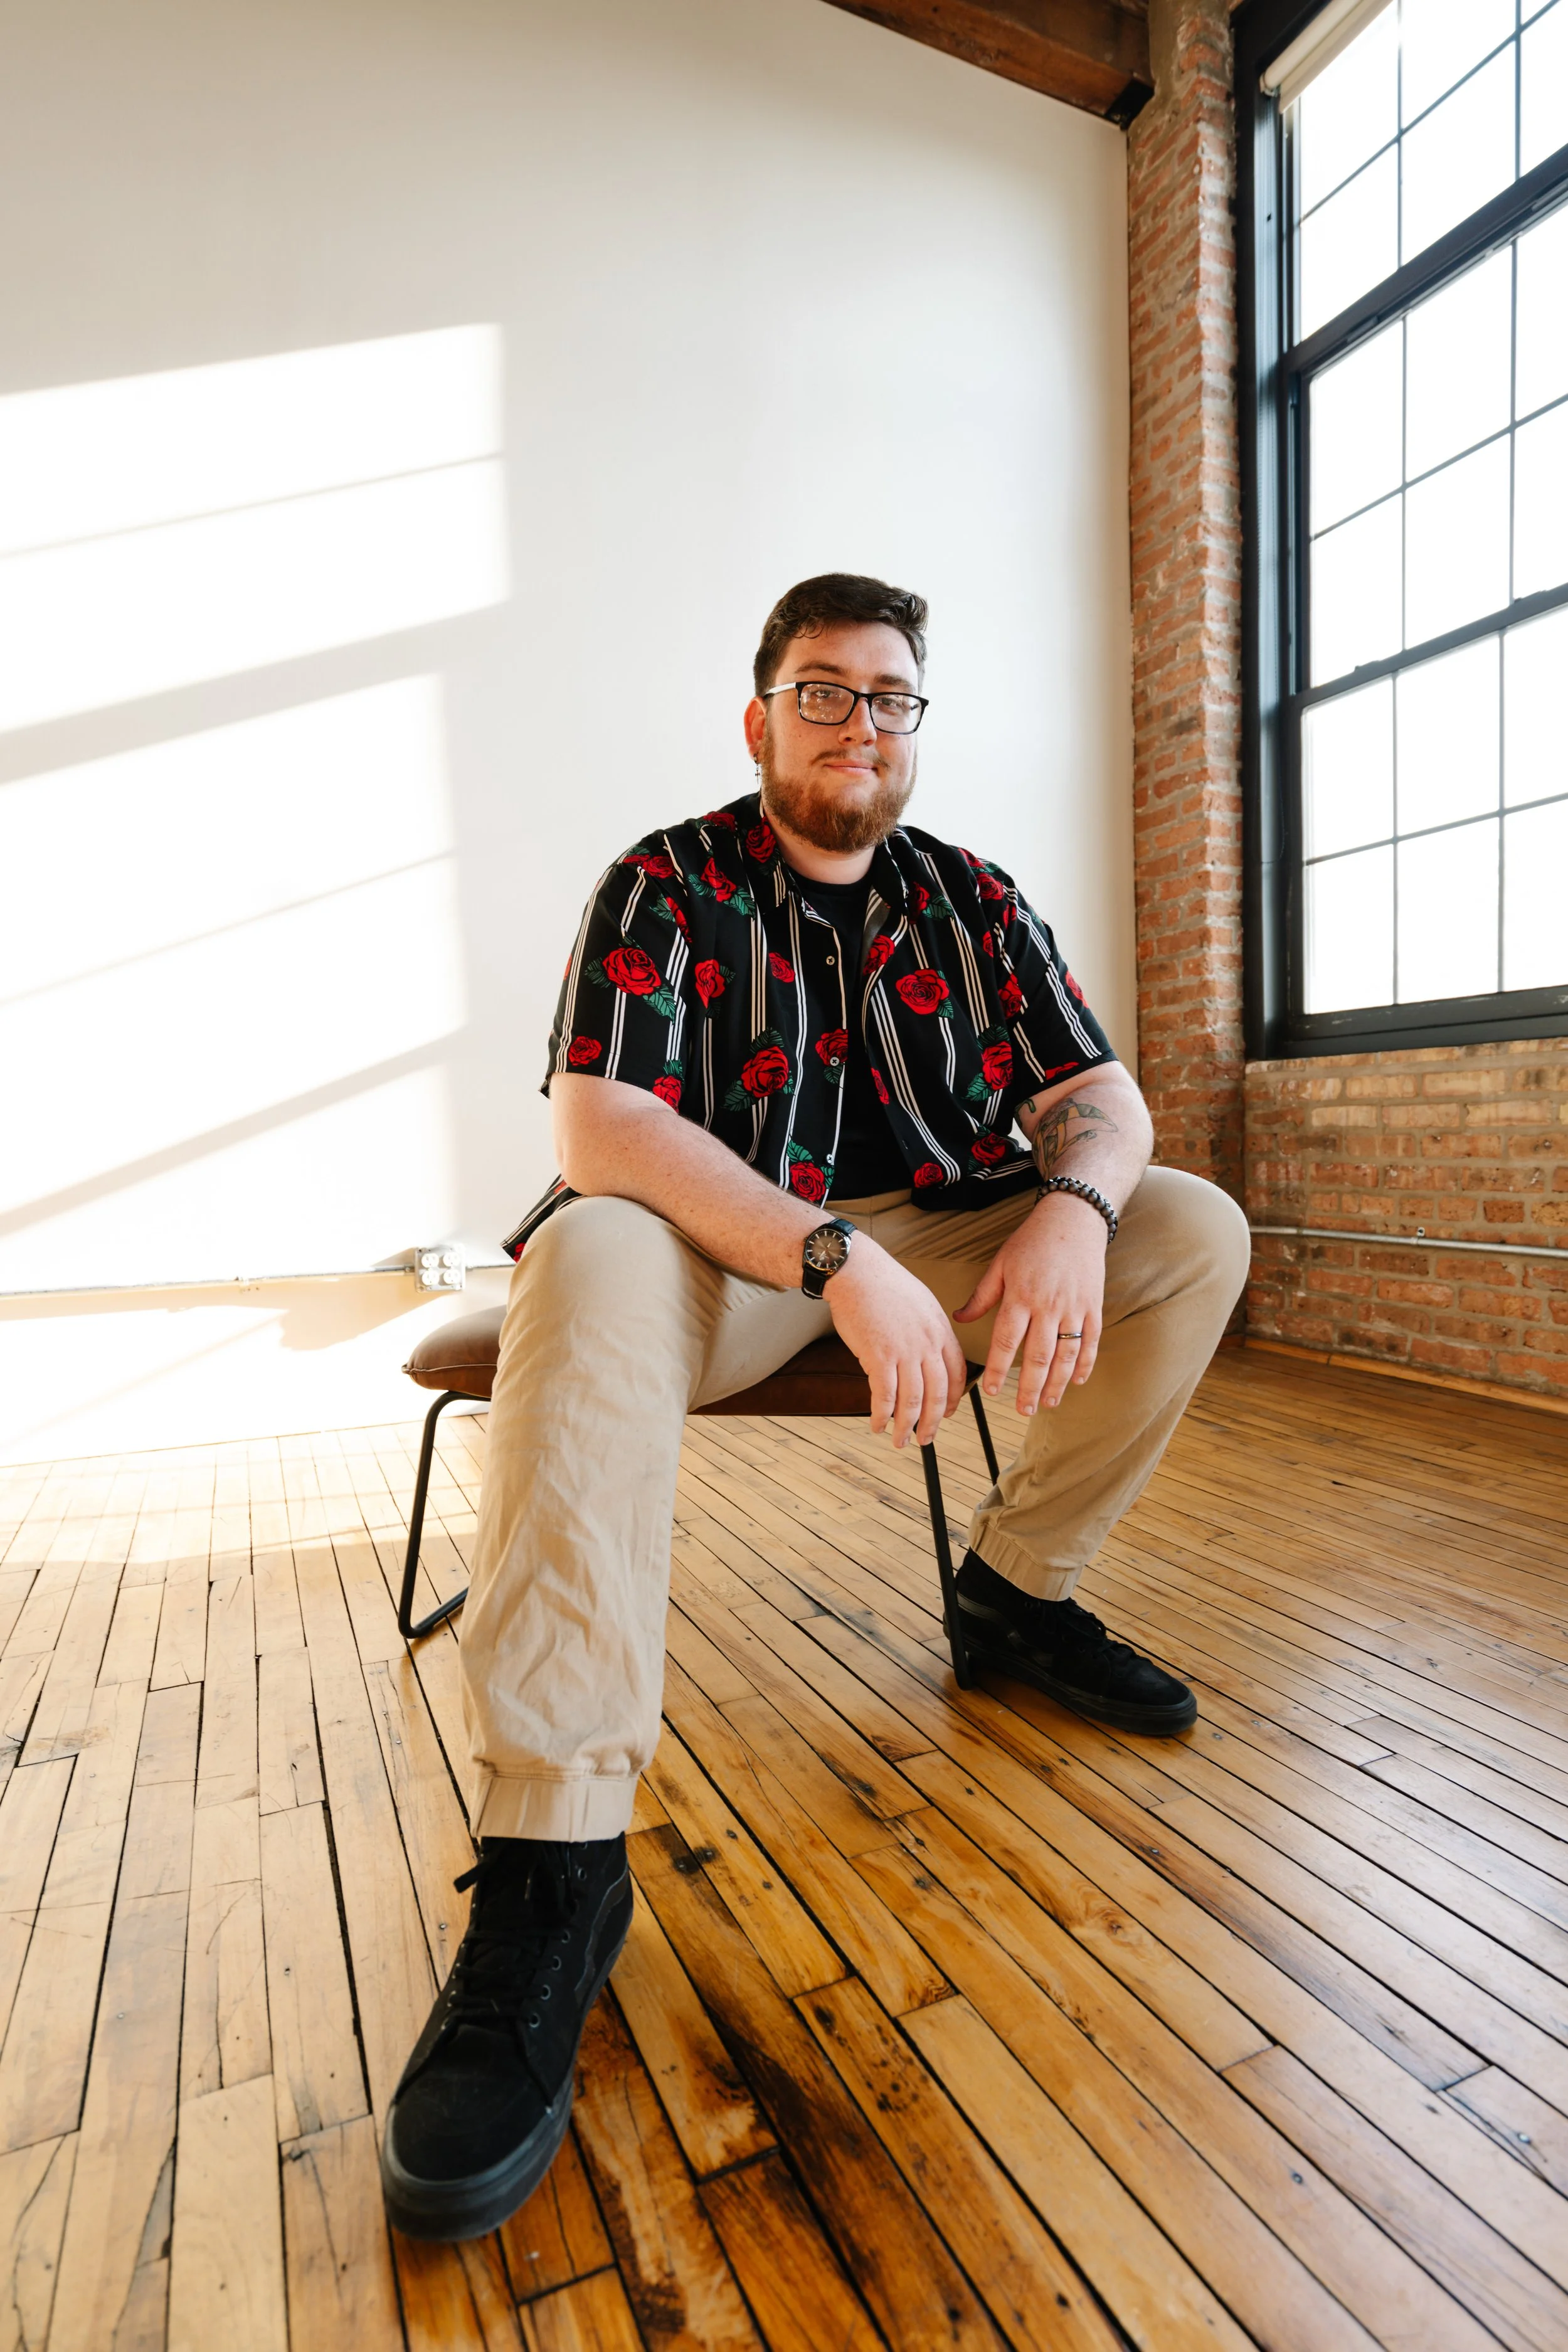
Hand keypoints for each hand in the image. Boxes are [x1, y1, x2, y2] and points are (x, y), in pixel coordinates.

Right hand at [826, 1241, 968, 1449]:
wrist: (857, 1272)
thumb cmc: (883, 1286)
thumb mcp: (921, 1304)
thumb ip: (927, 1332)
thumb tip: (921, 1358)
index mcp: (941, 1330)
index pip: (957, 1373)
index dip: (953, 1399)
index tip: (946, 1413)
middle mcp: (927, 1344)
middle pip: (938, 1394)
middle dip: (932, 1422)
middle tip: (926, 1439)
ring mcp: (904, 1351)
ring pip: (913, 1401)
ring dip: (906, 1426)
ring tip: (900, 1440)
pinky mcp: (878, 1356)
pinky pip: (884, 1396)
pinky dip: (882, 1415)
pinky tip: (877, 1424)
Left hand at [954, 1194, 1107, 1414]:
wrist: (1073, 1219)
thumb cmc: (1032, 1242)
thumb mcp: (1000, 1264)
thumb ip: (982, 1296)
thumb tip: (959, 1319)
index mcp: (1020, 1296)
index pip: (1006, 1342)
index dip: (998, 1370)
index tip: (992, 1391)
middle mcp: (1048, 1306)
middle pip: (1037, 1357)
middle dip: (1028, 1388)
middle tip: (1022, 1410)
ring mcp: (1074, 1308)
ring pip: (1066, 1356)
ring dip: (1056, 1384)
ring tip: (1047, 1403)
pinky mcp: (1093, 1307)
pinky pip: (1091, 1343)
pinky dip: (1084, 1365)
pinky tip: (1076, 1382)